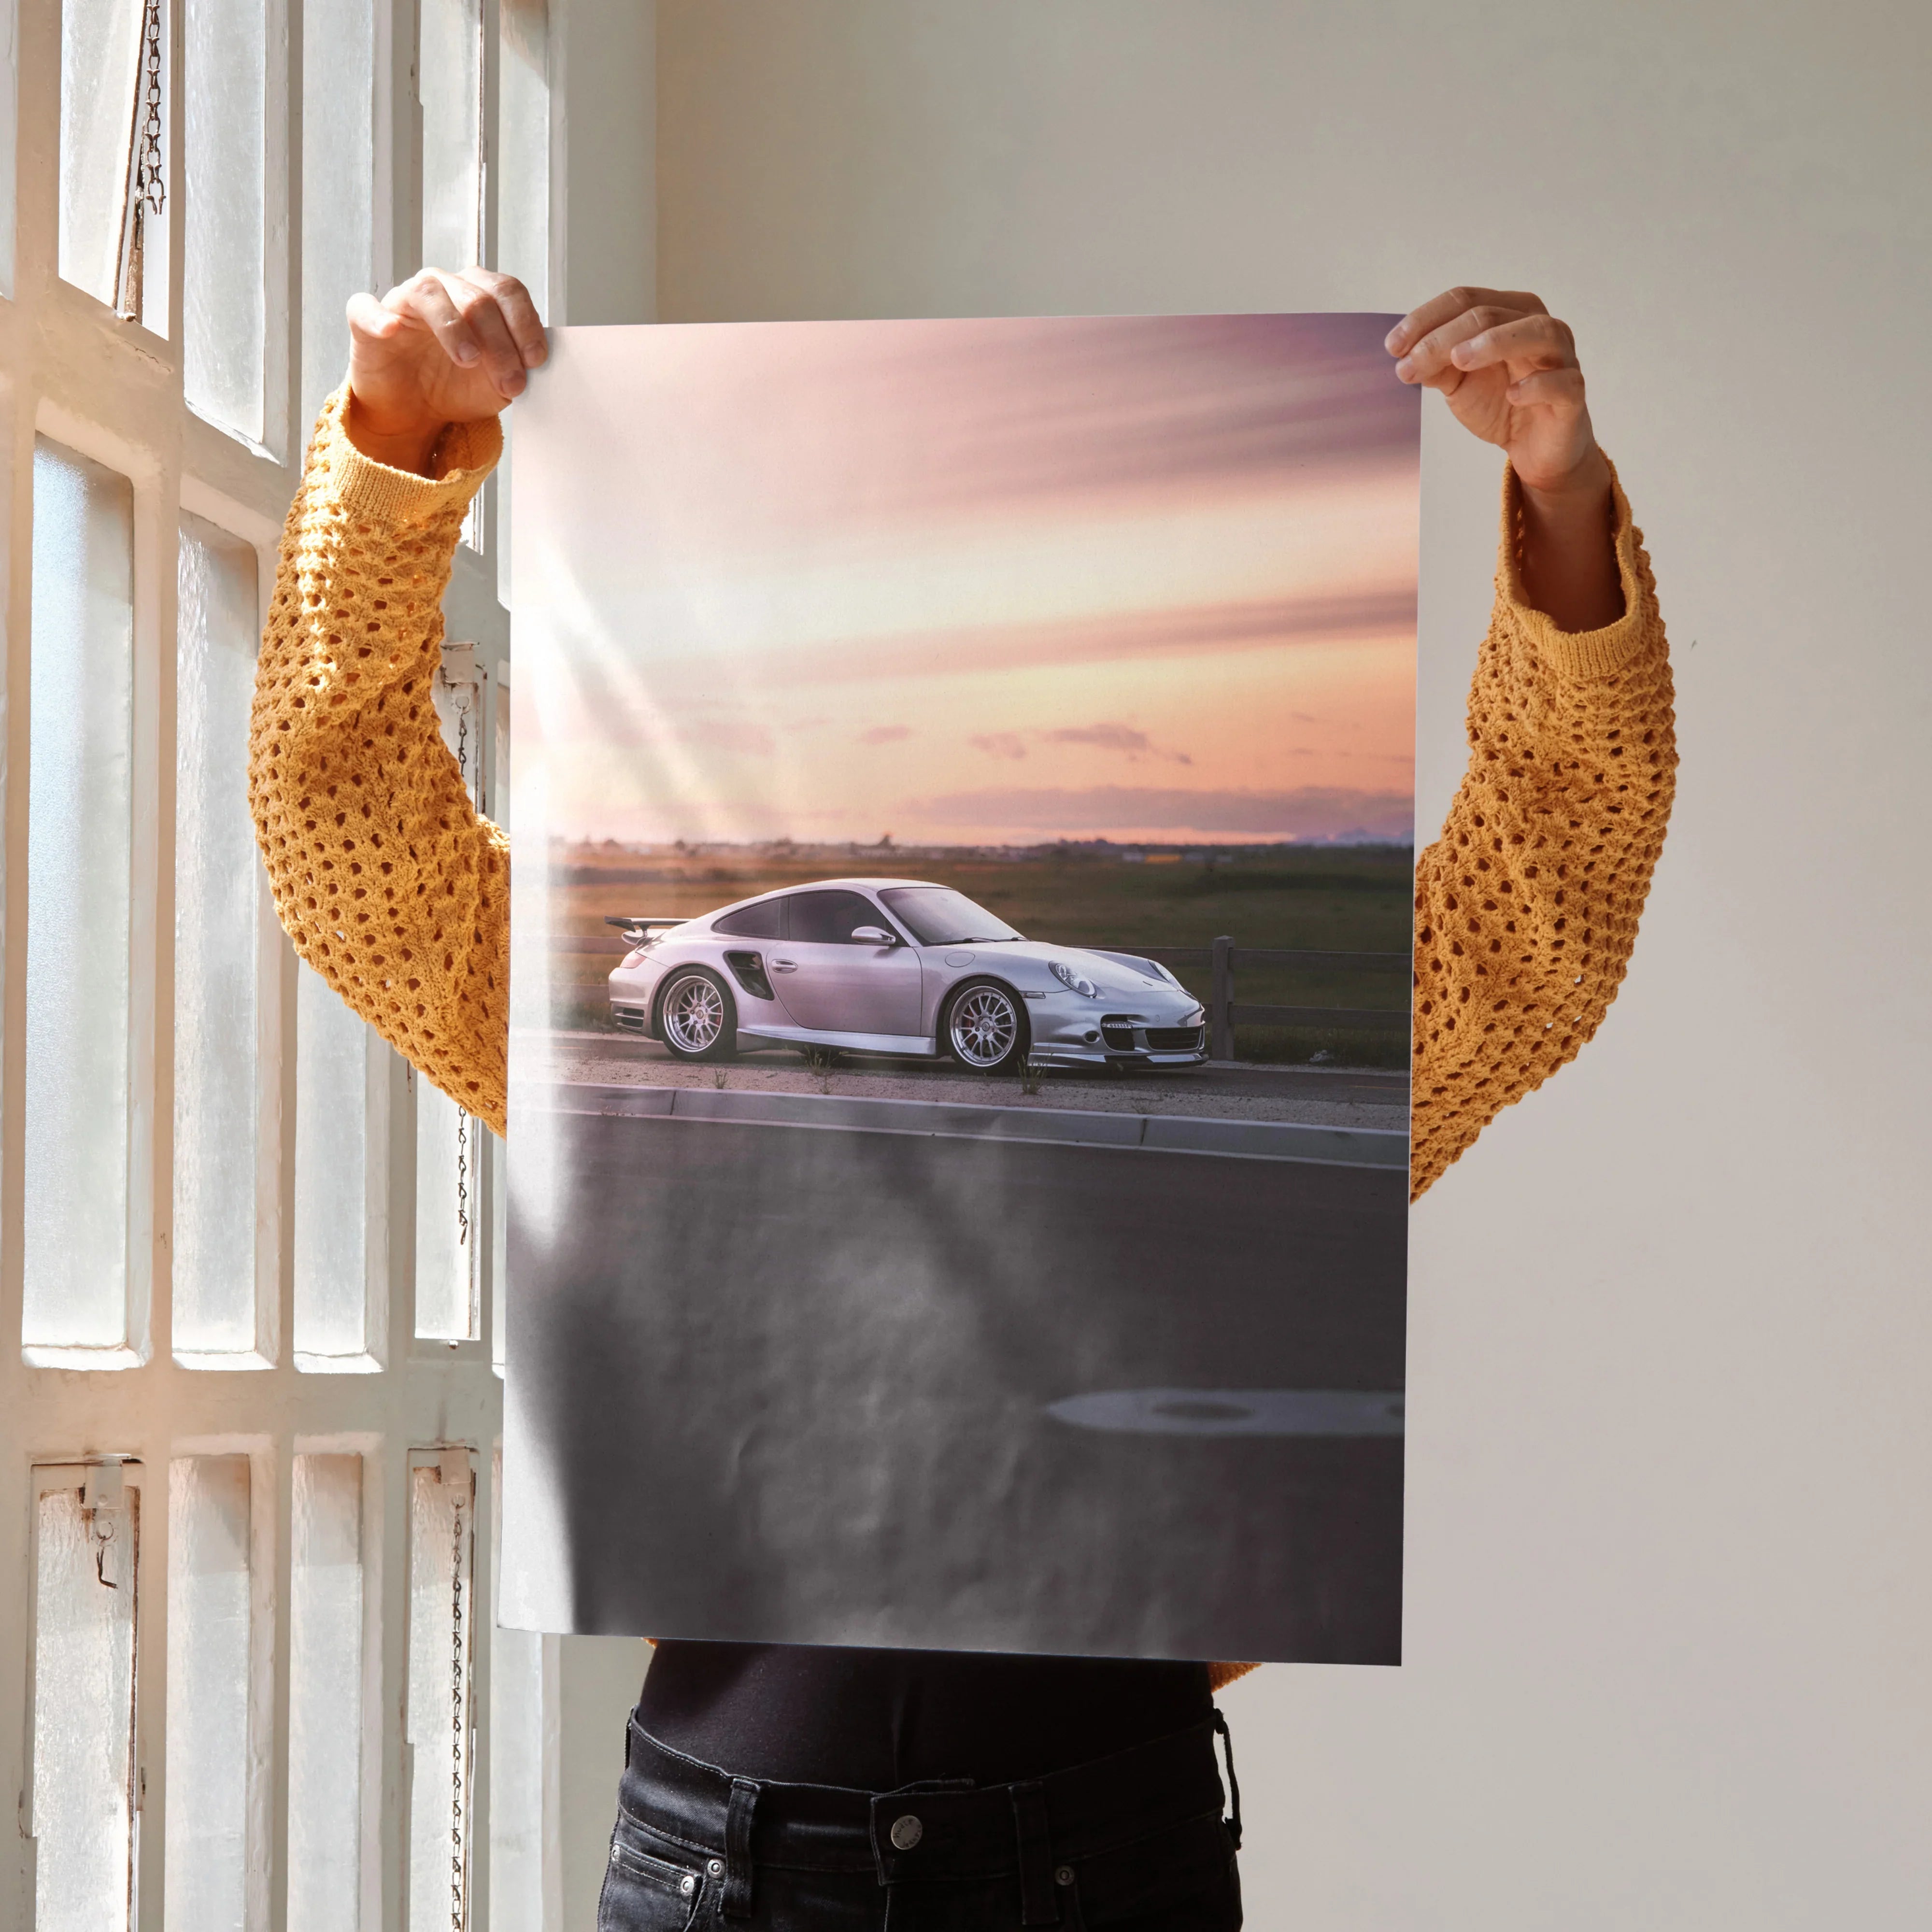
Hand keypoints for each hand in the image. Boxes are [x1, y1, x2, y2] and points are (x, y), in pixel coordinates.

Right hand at [344, 268, 546, 474]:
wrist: (415, 412)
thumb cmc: (457, 387)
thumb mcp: (498, 384)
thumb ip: (518, 368)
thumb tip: (535, 364)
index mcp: (479, 294)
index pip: (507, 292)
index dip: (525, 323)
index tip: (535, 360)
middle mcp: (443, 288)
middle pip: (477, 297)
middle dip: (500, 343)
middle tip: (510, 382)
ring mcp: (404, 300)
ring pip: (430, 293)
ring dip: (454, 328)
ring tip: (469, 360)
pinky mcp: (367, 320)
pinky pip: (366, 307)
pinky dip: (378, 317)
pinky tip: (391, 330)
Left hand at [1388, 287, 1621, 629]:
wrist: (1534, 447)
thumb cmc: (1500, 403)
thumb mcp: (1459, 382)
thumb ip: (1436, 365)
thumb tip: (1405, 355)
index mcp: (1509, 314)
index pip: (1465, 299)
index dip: (1426, 319)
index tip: (1393, 346)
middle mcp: (1538, 326)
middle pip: (1490, 314)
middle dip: (1444, 338)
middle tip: (1410, 363)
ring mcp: (1561, 357)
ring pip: (1536, 332)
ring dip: (1495, 342)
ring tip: (1459, 360)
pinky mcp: (1573, 394)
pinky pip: (1562, 382)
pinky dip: (1537, 384)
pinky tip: (1512, 394)